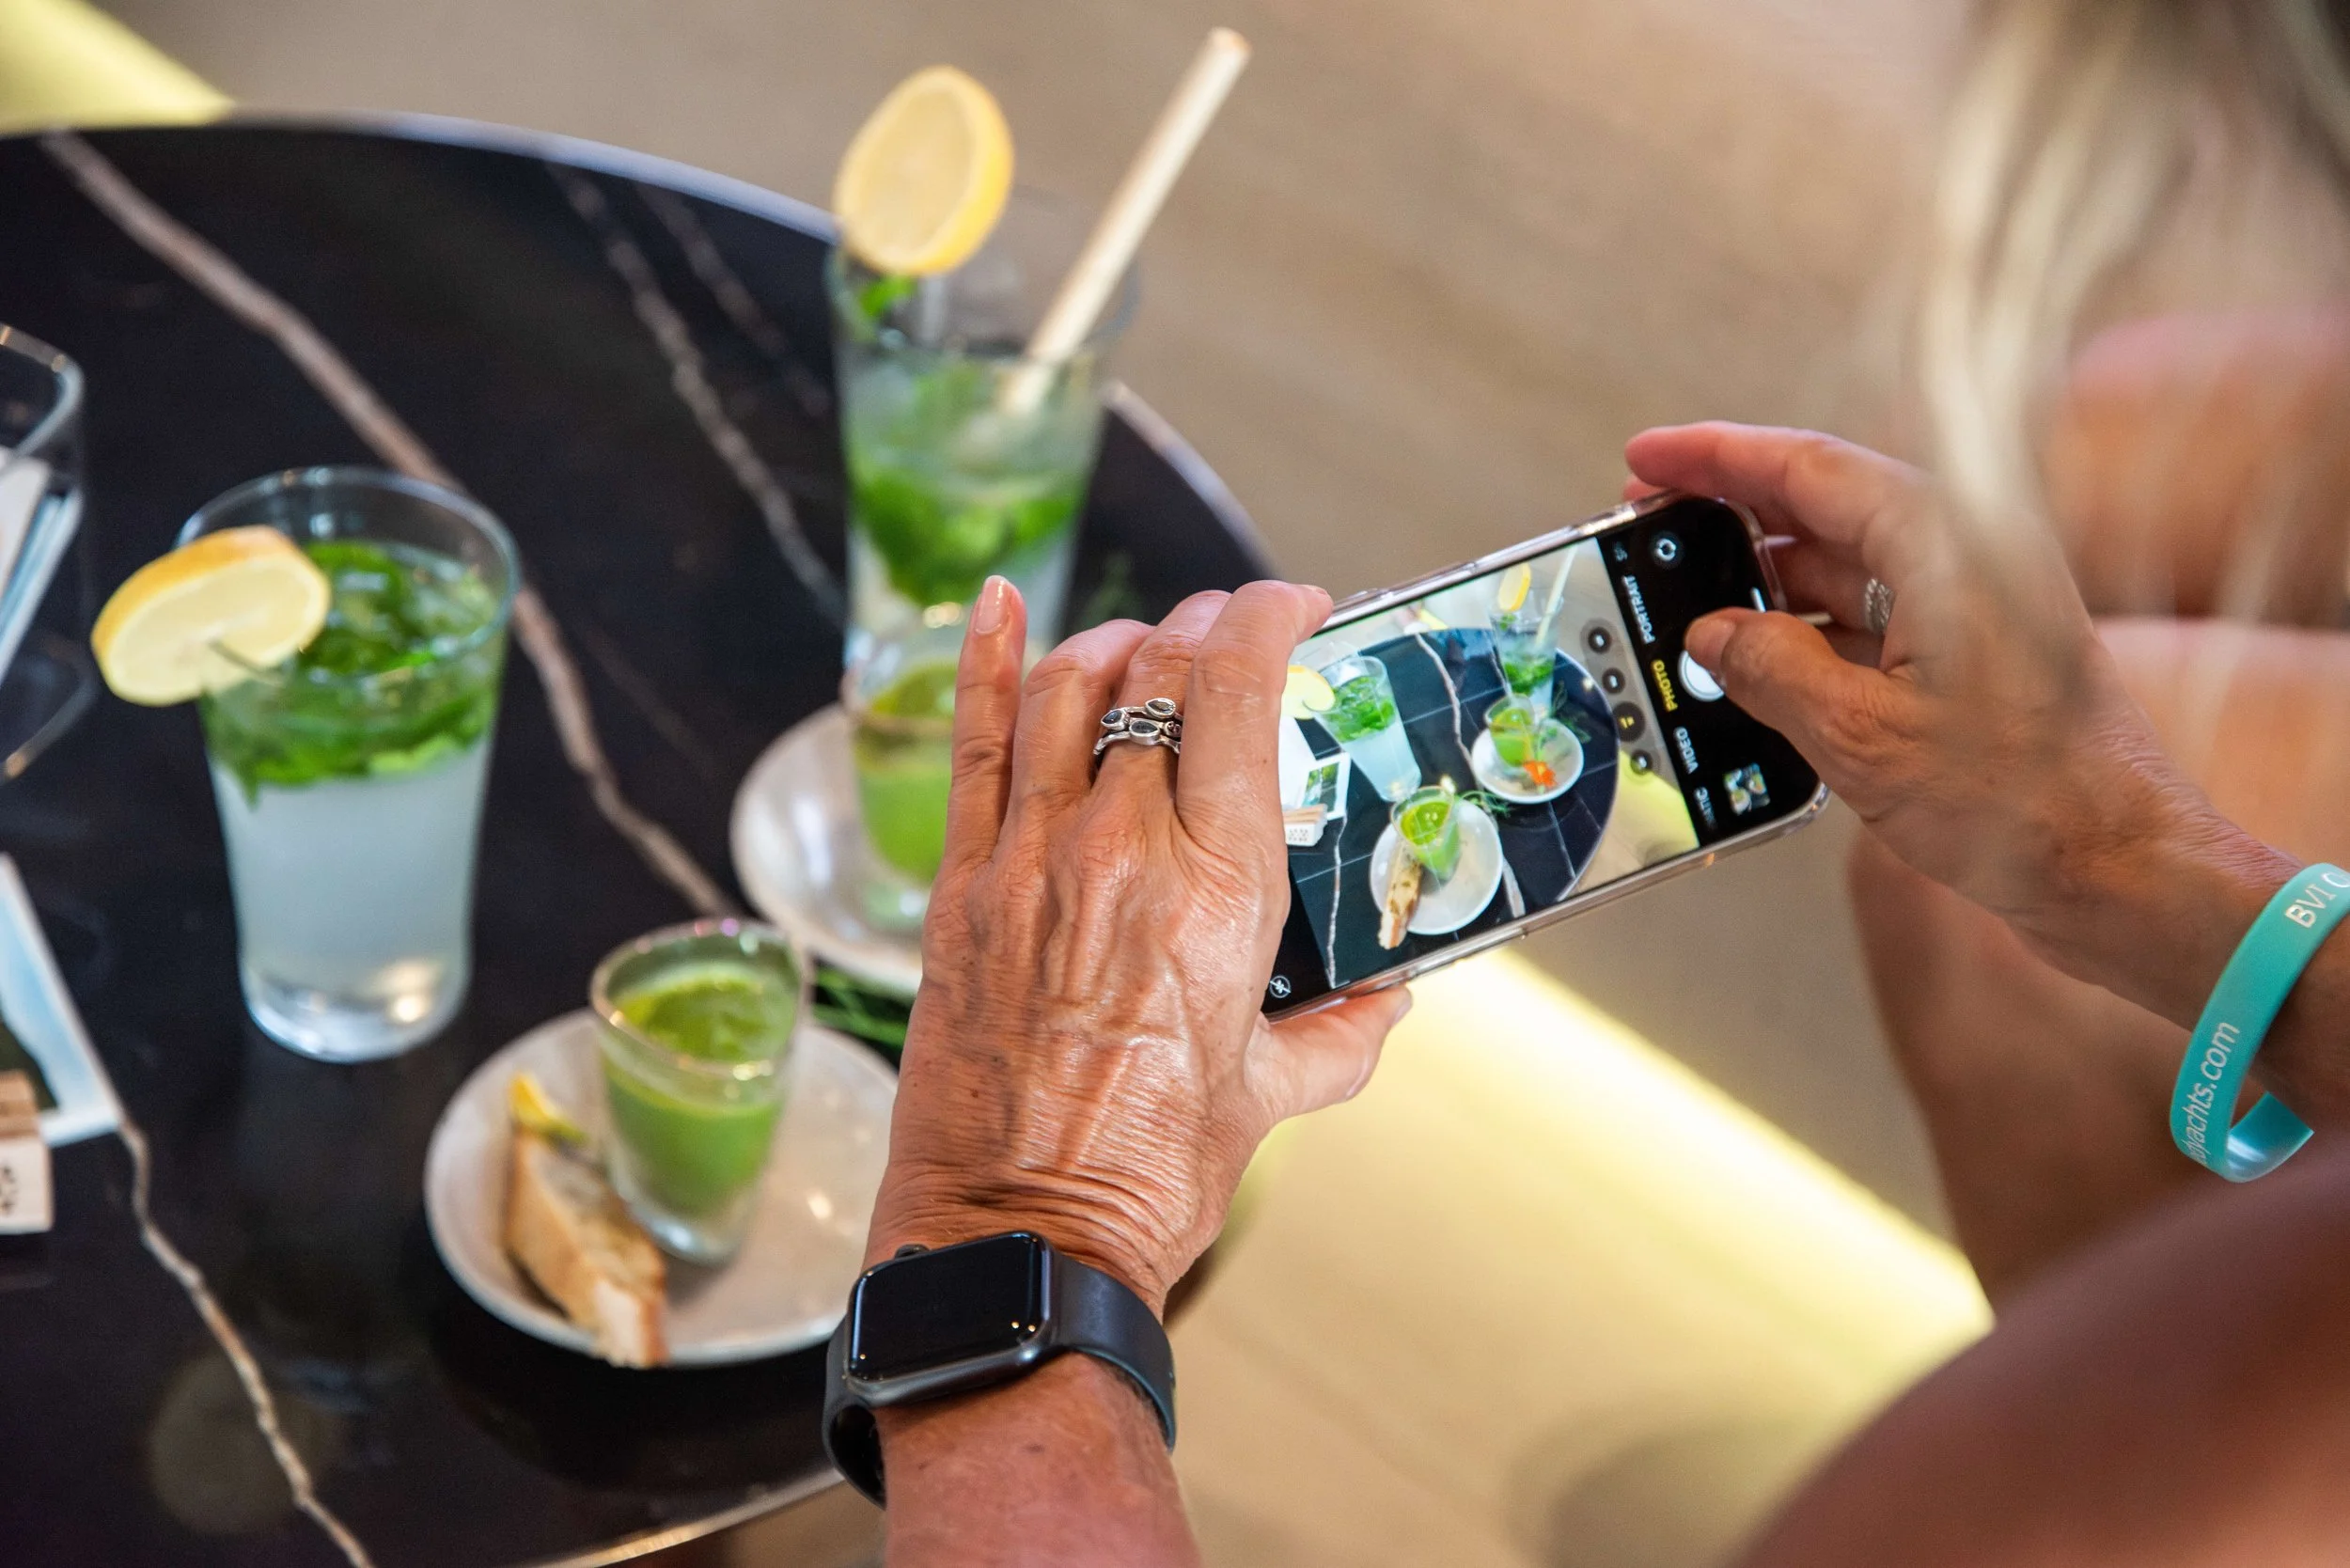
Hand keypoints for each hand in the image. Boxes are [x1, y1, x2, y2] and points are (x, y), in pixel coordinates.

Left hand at [868, 577, 1413, 1312]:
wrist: (1017, 1235)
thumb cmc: (1145, 1173)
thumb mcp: (1270, 1099)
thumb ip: (1341, 1035)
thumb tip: (1386, 1001)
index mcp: (1218, 887)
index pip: (1240, 686)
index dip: (1269, 613)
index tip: (1294, 606)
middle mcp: (1121, 846)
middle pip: (1159, 666)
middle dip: (1204, 624)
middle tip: (1229, 635)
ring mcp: (1028, 856)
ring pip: (1067, 685)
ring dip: (1114, 640)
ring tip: (1141, 645)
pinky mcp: (961, 886)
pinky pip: (970, 742)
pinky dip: (981, 658)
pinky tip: (995, 599)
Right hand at [1626, 422, 2278, 1004]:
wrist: (2124, 874)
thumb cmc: (2027, 804)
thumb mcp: (1863, 737)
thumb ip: (1771, 670)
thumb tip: (1711, 637)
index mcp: (1947, 541)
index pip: (1808, 466)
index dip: (1715, 456)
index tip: (1648, 456)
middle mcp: (1966, 554)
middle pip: (1823, 505)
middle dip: (1729, 513)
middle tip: (1649, 521)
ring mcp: (1975, 606)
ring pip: (1844, 567)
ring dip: (1763, 582)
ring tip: (1683, 601)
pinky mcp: (1977, 659)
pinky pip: (1872, 622)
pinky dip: (1807, 634)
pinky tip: (1752, 663)